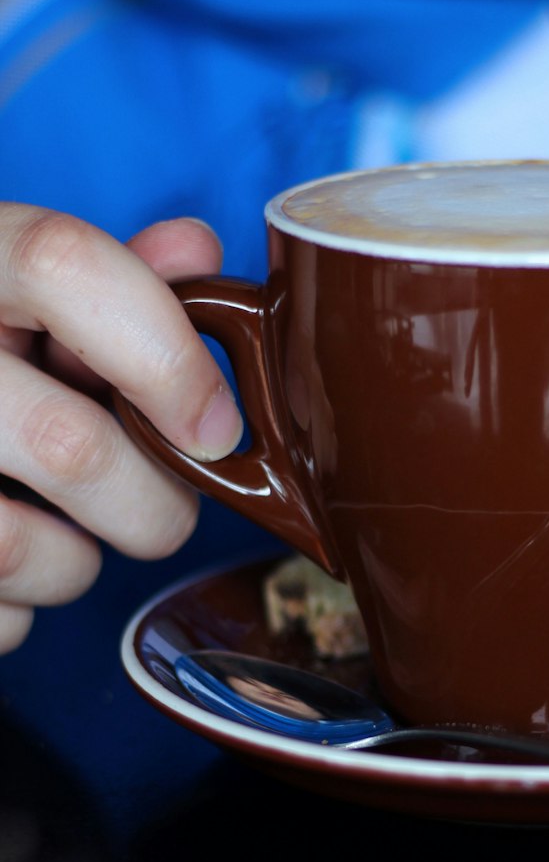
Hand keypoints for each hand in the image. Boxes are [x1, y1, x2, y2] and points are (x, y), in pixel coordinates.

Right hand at [0, 205, 242, 651]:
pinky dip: (17, 609)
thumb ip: (103, 282)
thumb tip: (195, 252)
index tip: (214, 426)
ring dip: (76, 563)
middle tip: (159, 505)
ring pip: (25, 549)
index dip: (164, 352)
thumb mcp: (12, 299)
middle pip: (70, 445)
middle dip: (154, 503)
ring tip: (58, 529)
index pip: (62, 266)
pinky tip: (0, 563)